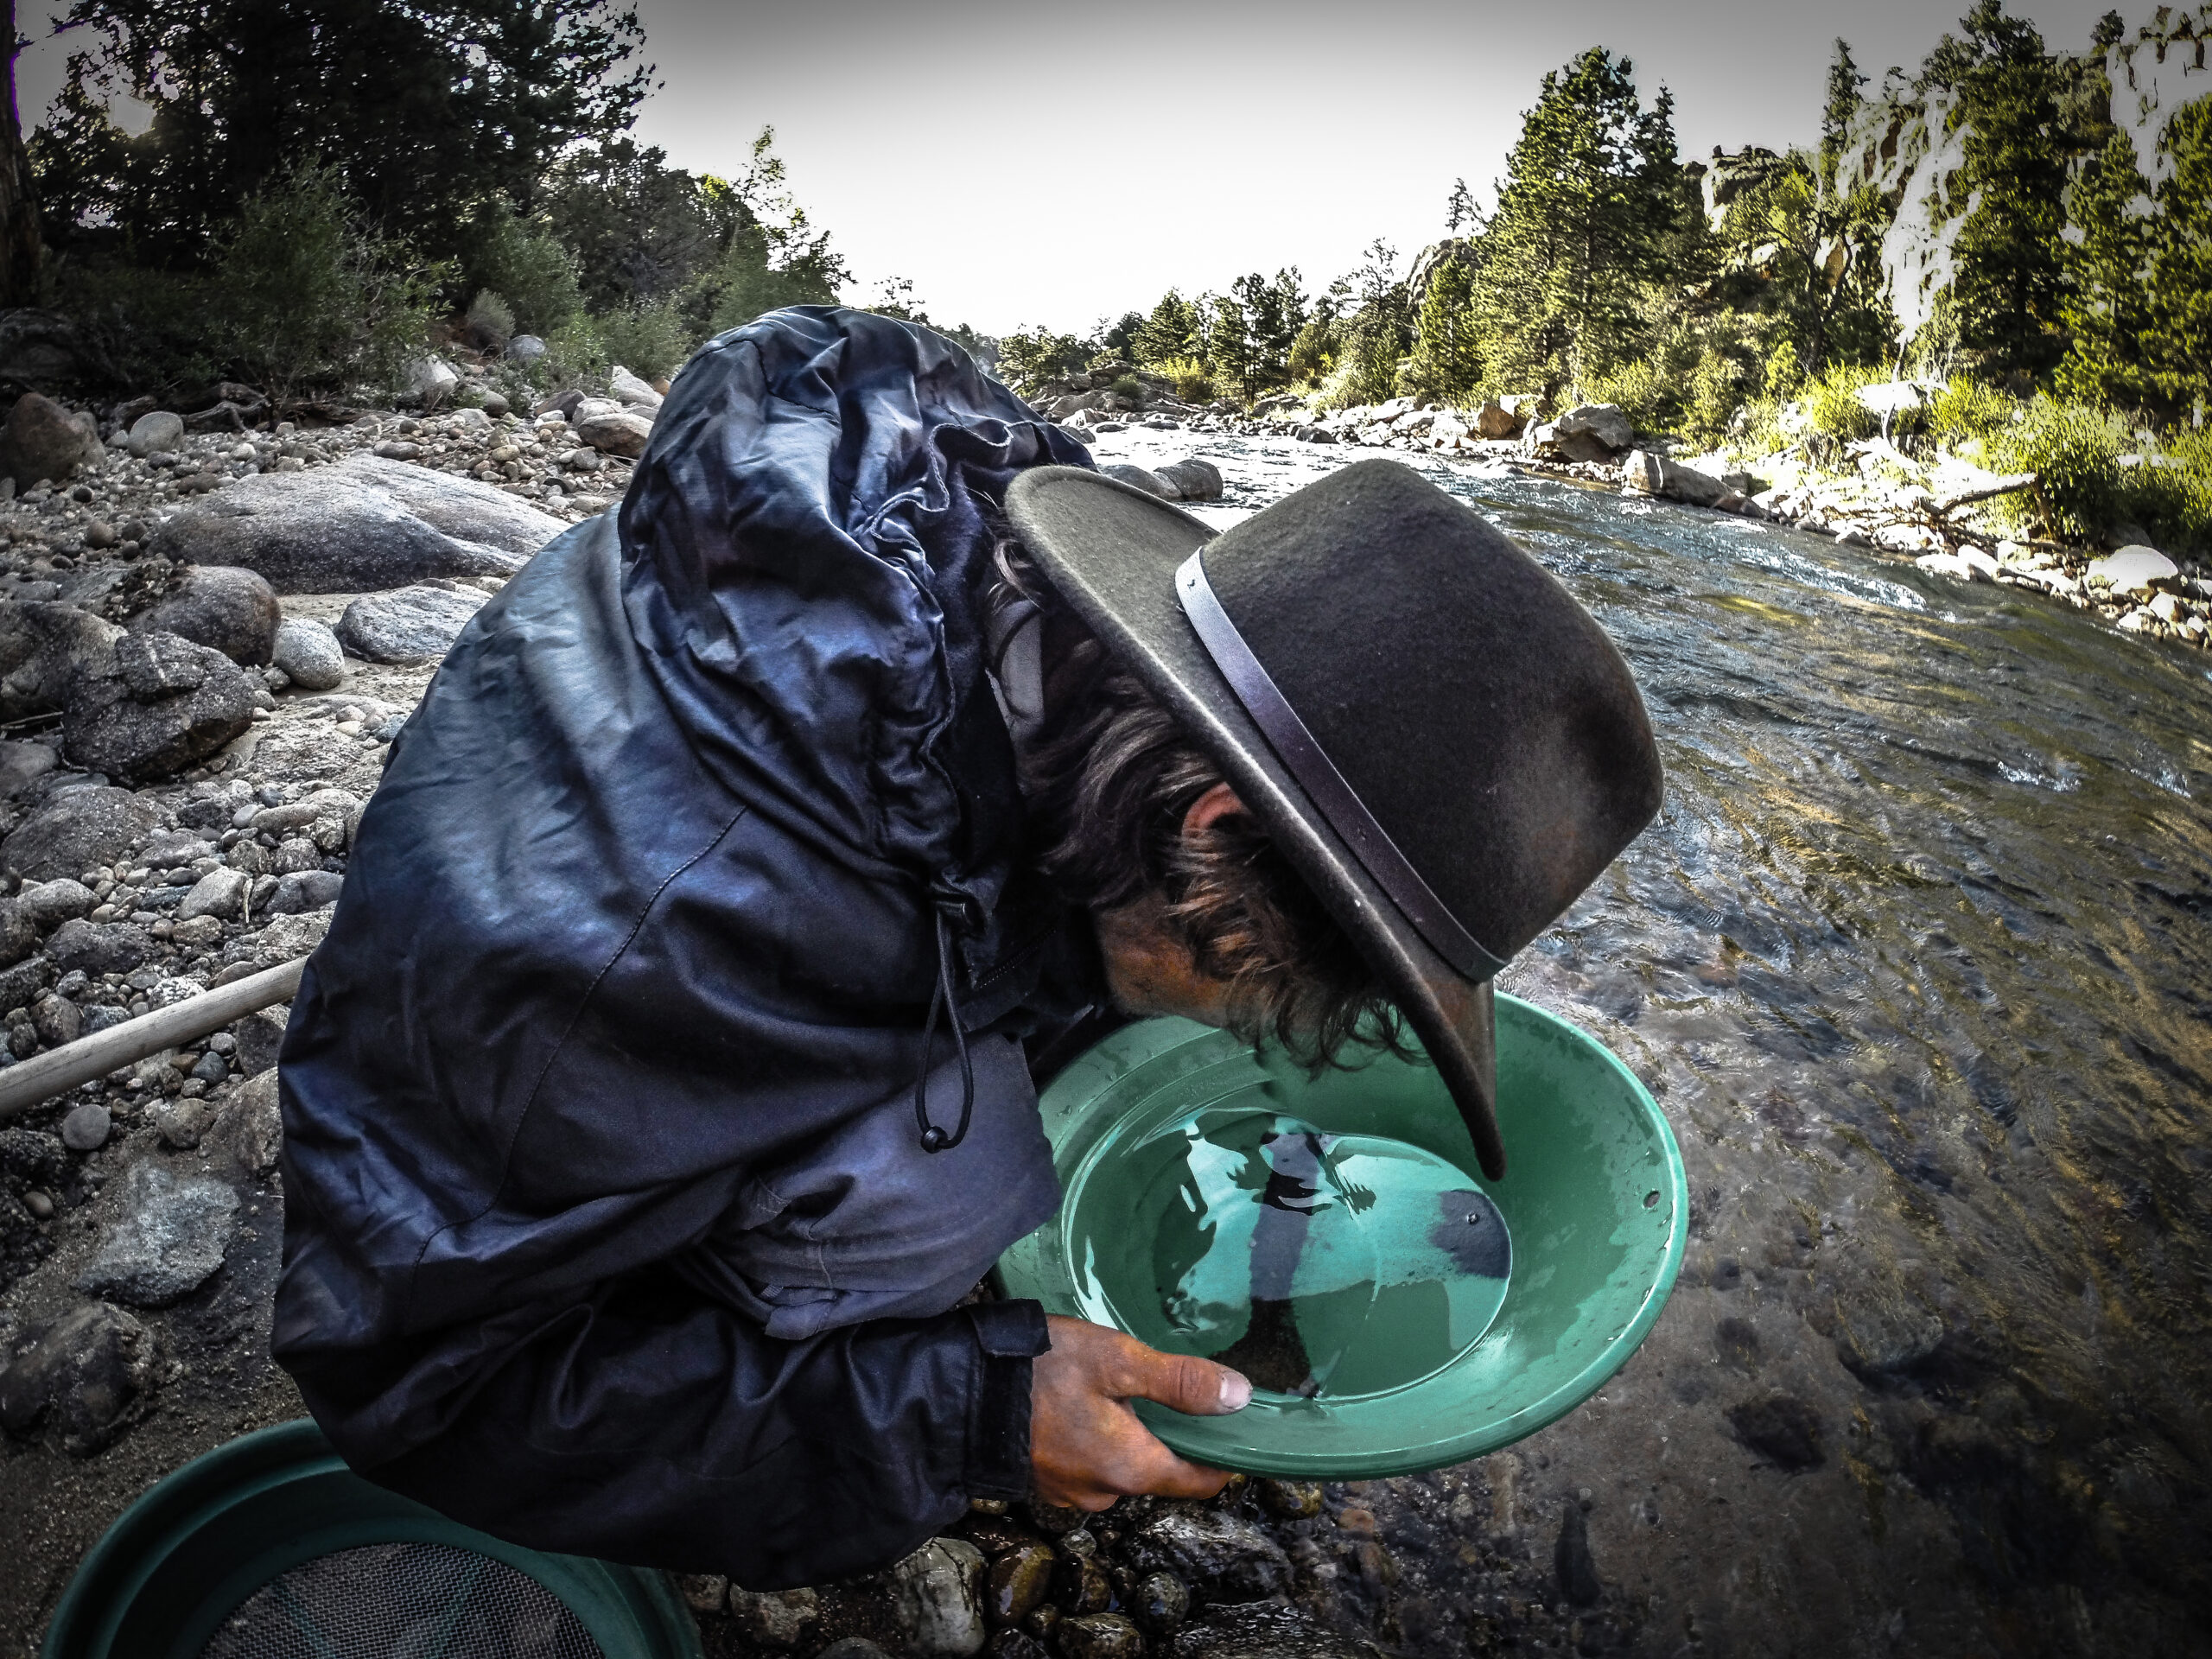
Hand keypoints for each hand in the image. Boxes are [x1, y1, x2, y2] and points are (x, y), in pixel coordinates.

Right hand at [1030, 1315, 1250, 1511]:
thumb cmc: (1039, 1371)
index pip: (1200, 1481)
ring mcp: (1069, 1492)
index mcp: (1131, 1468)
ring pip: (1120, 1465)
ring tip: (1113, 1387)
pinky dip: (1093, 1439)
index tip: (1233, 1424)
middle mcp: (1104, 1493)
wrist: (957, 1392)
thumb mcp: (1117, 1360)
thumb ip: (1180, 1382)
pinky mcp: (1044, 1481)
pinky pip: (1087, 1463)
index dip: (1222, 1455)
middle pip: (1159, 1470)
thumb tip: (1240, 1397)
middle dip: (1166, 1433)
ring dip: (1126, 1434)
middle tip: (1160, 1384)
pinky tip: (1079, 1403)